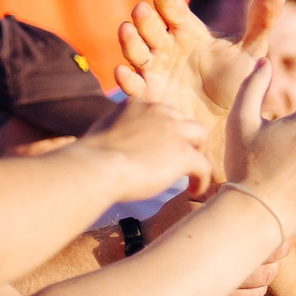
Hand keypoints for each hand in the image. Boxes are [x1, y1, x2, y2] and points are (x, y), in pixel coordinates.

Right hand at [70, 98, 208, 201]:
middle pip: (182, 121)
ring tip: (191, 171)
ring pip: (199, 136)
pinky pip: (204, 165)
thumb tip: (115, 142)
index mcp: (140, 105)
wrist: (97, 167)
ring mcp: (174, 132)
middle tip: (176, 157)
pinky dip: (202, 179)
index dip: (163, 129)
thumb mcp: (103, 131)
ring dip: (196, 151)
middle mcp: (160, 112)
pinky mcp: (184, 154)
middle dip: (182, 137)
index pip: (161, 113)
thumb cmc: (91, 156)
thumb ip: (117, 130)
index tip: (159, 145)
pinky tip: (194, 190)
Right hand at [115, 0, 275, 180]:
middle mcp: (167, 47)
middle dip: (145, 19)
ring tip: (126, 31)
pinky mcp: (149, 96)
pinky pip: (134, 86)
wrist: (228, 126)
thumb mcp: (252, 53)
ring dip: (130, 42)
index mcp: (189, 32)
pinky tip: (123, 73)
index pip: (175, 11)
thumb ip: (261, 23)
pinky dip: (126, 80)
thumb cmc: (237, 83)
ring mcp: (155, 71)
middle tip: (141, 10)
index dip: (168, 1)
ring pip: (137, 52)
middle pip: (151, 28)